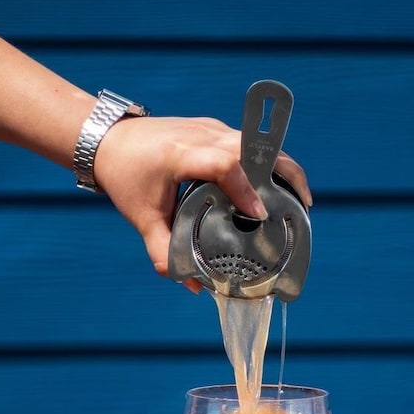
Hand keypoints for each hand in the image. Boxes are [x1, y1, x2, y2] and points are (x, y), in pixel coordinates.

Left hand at [92, 115, 311, 286]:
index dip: (245, 189)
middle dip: (284, 173)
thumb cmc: (125, 177)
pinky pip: (250, 143)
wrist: (110, 139)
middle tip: (303, 205)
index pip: (224, 164)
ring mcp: (210, 128)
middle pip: (254, 146)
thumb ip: (164, 251)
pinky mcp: (215, 129)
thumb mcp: (142, 218)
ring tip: (300, 198)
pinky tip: (277, 187)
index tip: (259, 215)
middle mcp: (201, 134)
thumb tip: (193, 285)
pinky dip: (269, 162)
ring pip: (258, 142)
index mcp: (181, 154)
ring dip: (282, 167)